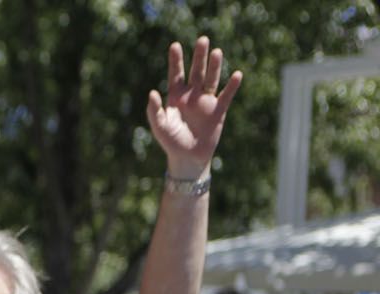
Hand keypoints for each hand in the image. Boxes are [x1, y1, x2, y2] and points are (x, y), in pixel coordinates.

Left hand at [146, 38, 241, 178]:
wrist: (188, 158)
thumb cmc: (170, 142)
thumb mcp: (159, 126)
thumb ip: (154, 110)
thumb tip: (152, 92)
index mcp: (176, 97)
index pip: (176, 74)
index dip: (175, 60)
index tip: (175, 45)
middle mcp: (192, 95)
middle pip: (196, 72)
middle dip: (199, 57)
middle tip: (202, 40)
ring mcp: (206, 101)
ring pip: (211, 79)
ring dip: (215, 66)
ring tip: (217, 52)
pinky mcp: (219, 110)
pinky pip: (227, 95)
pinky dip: (232, 86)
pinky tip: (237, 74)